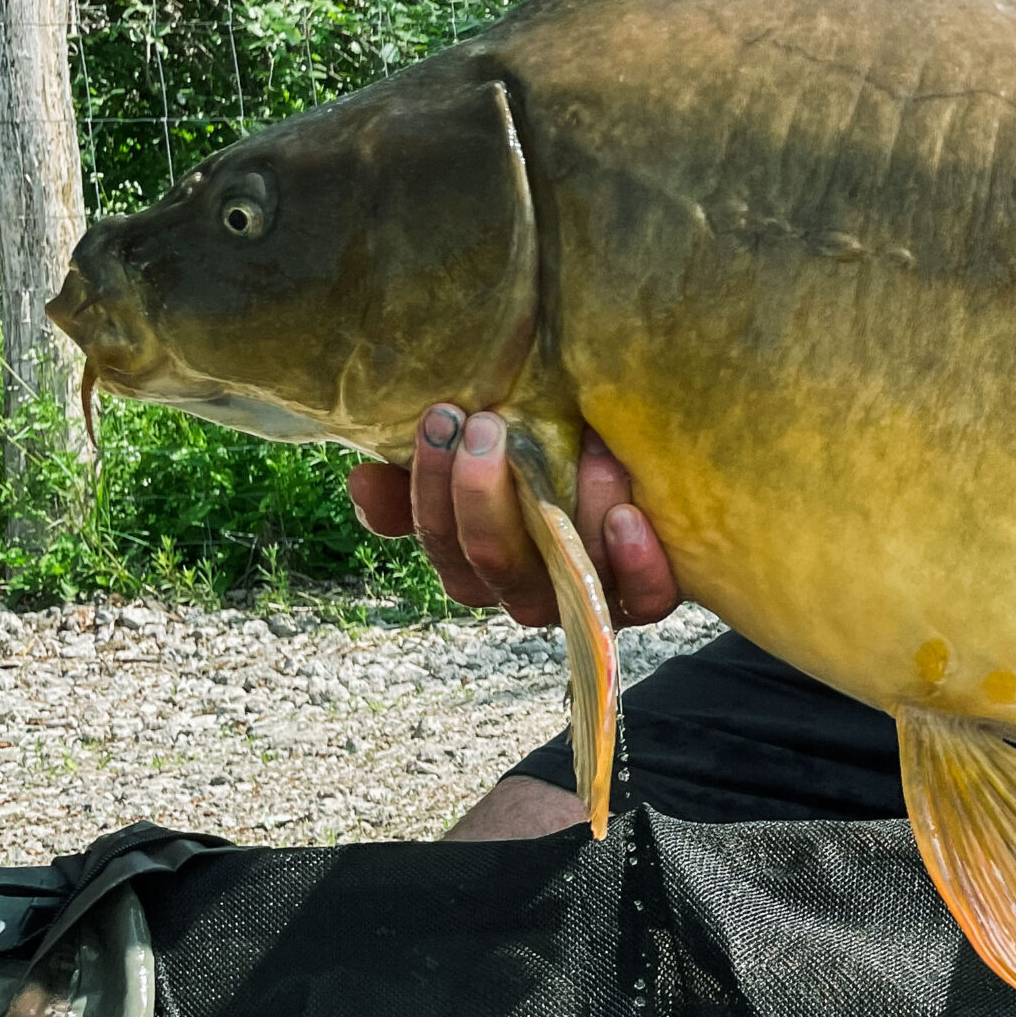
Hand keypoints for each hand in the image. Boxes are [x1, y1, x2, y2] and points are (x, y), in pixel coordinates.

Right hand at [346, 405, 679, 629]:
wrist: (653, 470)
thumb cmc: (554, 449)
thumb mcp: (490, 452)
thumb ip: (427, 470)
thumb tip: (362, 479)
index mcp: (475, 559)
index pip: (439, 539)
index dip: (429, 487)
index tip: (441, 416)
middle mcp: (524, 589)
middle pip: (490, 560)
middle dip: (482, 494)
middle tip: (489, 426)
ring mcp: (585, 596)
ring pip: (564, 577)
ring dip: (571, 514)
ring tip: (585, 448)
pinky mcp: (647, 598)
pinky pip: (643, 600)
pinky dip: (635, 562)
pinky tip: (630, 516)